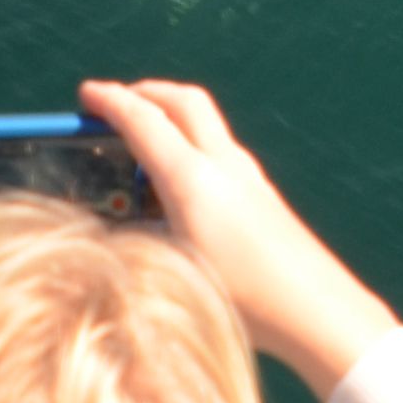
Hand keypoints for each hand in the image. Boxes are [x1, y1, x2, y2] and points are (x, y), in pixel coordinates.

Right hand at [80, 79, 397, 398]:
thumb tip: (110, 229)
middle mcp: (224, 164)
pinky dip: (189, 145)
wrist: (316, 309)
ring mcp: (249, 175)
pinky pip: (218, 149)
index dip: (110, 102)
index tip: (86, 93)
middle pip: (183, 101)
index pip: (144, 121)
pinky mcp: (262, 192)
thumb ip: (136, 243)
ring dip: (170, 118)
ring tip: (139, 147)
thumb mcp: (173, 272)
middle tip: (114, 103)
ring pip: (204, 122)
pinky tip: (176, 183)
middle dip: (145, 93)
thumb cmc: (244, 299)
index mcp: (193, 179)